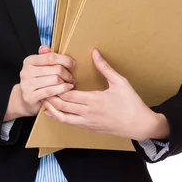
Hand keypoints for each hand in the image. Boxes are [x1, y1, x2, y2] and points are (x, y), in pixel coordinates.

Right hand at [18, 45, 76, 116]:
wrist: (25, 99)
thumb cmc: (37, 81)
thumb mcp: (39, 67)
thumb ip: (44, 56)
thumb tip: (46, 47)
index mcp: (29, 61)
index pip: (51, 57)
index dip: (65, 60)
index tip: (73, 64)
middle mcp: (26, 71)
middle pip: (55, 69)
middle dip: (67, 73)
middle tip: (72, 78)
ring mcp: (27, 84)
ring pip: (55, 80)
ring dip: (66, 82)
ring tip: (70, 84)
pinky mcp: (30, 96)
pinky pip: (51, 91)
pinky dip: (62, 89)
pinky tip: (67, 89)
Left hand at [43, 48, 159, 139]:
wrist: (140, 126)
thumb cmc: (131, 103)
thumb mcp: (120, 82)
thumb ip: (105, 67)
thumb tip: (95, 52)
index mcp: (94, 100)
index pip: (68, 94)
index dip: (56, 88)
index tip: (50, 79)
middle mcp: (88, 113)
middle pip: (62, 106)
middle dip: (50, 98)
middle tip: (42, 89)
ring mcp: (88, 123)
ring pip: (64, 118)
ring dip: (53, 110)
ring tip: (45, 101)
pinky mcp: (90, 129)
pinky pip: (71, 124)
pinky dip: (61, 118)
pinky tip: (56, 112)